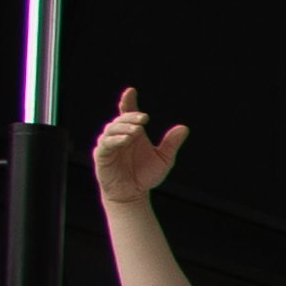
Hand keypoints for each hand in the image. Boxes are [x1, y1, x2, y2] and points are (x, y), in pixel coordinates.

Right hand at [90, 87, 186, 205]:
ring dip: (123, 128)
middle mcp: (120, 136)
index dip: (128, 101)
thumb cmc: (145, 175)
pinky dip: (115, 140)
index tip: (131, 91)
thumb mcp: (163, 159)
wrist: (133, 194)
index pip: (127, 113)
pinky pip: (106, 145)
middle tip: (144, 118)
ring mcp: (109, 145)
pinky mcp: (102, 156)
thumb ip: (171, 144)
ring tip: (136, 130)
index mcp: (133, 133)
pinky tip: (125, 140)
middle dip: (131, 117)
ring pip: (111, 130)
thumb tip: (184, 128)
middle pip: (121, 120)